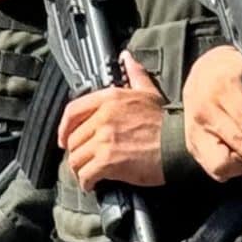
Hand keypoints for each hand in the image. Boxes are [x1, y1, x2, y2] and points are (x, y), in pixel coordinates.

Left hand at [58, 55, 165, 193]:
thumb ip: (135, 75)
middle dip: (77, 153)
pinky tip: (93, 184)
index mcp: (110, 98)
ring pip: (76, 158)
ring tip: (89, 173)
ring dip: (80, 169)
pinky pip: (85, 175)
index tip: (64, 139)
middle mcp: (103, 117)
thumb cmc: (166, 122)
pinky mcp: (108, 161)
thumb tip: (126, 58)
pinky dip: (87, 183)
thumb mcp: (149, 92)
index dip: (63, 128)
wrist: (179, 145)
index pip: (72, 111)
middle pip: (73, 139)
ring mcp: (104, 139)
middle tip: (85, 160)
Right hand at [183, 45, 241, 185]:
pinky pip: (213, 168)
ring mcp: (195, 130)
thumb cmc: (231, 71)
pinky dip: (230, 167)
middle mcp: (205, 110)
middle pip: (234, 142)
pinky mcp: (192, 145)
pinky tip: (239, 155)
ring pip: (219, 162)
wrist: (201, 72)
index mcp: (222, 86)